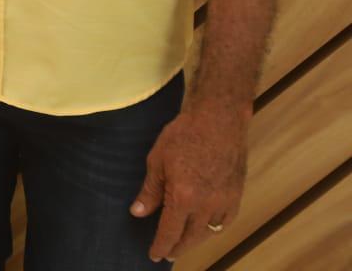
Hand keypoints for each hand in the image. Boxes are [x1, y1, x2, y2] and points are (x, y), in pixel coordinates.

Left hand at [130, 107, 248, 259]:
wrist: (218, 120)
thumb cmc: (184, 134)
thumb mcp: (157, 160)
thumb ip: (150, 191)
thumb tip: (138, 212)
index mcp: (183, 197)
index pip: (170, 231)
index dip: (161, 245)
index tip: (154, 255)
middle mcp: (207, 204)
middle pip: (191, 237)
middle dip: (178, 248)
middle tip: (167, 254)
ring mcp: (225, 201)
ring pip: (209, 231)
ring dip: (195, 240)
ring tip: (183, 243)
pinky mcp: (237, 194)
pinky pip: (225, 221)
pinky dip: (214, 228)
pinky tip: (206, 227)